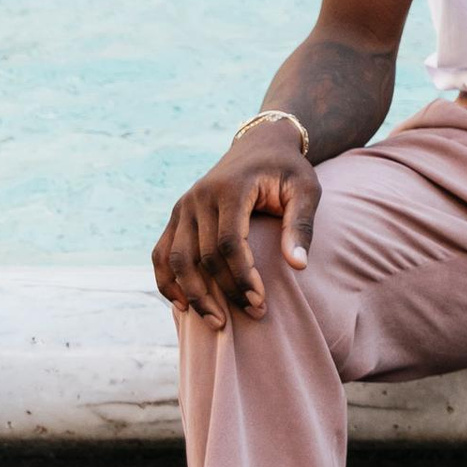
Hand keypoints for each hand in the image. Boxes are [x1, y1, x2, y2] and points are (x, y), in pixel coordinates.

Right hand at [151, 129, 317, 329]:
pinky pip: (161, 254)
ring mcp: (183, 206)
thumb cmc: (287, 170)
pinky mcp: (177, 215)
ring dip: (194, 295)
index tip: (261, 302)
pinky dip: (167, 281)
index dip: (242, 277)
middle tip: (251, 314)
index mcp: (230, 188)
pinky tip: (183, 305)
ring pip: (177, 260)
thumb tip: (298, 265)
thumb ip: (301, 225)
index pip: (229, 243)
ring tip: (217, 322)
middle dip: (225, 292)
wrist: (260, 144)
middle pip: (202, 257)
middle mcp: (199, 197)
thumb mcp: (305, 189)